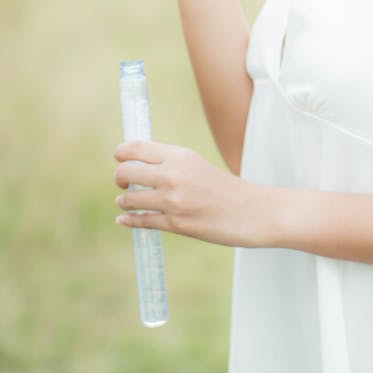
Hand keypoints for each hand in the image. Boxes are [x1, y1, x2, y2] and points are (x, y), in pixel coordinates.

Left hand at [114, 140, 277, 247]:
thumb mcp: (197, 164)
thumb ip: (170, 162)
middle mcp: (174, 175)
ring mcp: (174, 201)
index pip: (136, 148)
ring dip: (124, 201)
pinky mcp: (176, 224)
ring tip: (127, 202)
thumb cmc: (224, 187)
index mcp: (180, 155)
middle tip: (123, 183)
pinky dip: (129, 220)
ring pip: (129, 198)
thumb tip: (138, 162)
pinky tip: (126, 219)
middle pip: (126, 171)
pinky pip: (141, 221)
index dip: (121, 153)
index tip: (120, 158)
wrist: (253, 211)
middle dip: (119, 177)